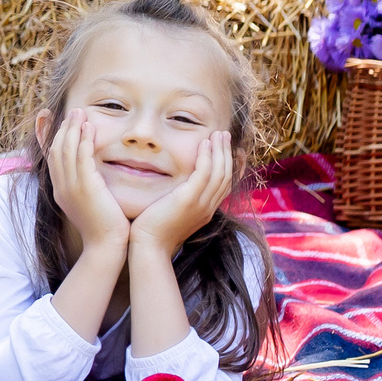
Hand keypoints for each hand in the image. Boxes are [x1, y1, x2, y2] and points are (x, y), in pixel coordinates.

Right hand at [48, 109, 131, 253]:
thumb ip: (88, 189)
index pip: (52, 158)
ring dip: (72, 129)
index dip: (53, 138)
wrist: (106, 247)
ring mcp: (71, 187)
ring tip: (79, 113)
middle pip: (55, 150)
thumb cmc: (105, 230)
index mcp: (60, 192)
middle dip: (63, 129)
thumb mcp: (91, 206)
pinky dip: (83, 140)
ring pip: (66, 150)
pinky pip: (81, 157)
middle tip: (72, 112)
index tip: (56, 123)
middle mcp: (61, 187)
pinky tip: (89, 128)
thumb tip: (95, 179)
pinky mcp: (85, 187)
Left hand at [129, 130, 231, 255]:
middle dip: (227, 153)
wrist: (148, 247)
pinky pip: (204, 173)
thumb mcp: (173, 213)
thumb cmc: (153, 231)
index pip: (226, 185)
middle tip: (225, 135)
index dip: (232, 166)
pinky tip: (204, 143)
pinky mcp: (189, 200)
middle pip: (226, 176)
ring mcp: (201, 204)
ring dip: (220, 150)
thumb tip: (175, 189)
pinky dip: (207, 156)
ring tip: (218, 134)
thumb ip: (179, 200)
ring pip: (219, 172)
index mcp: (205, 211)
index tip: (233, 150)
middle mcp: (208, 207)